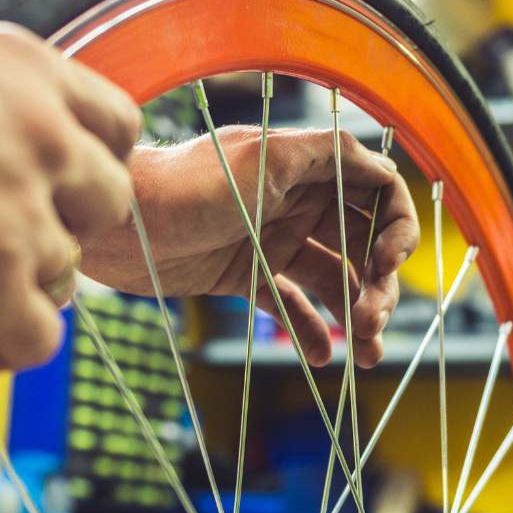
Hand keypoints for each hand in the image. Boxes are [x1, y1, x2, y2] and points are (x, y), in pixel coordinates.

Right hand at [0, 1, 139, 369]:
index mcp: (22, 67)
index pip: (114, 125)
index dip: (79, 166)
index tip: (40, 188)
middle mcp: (41, 137)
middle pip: (104, 206)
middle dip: (55, 227)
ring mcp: (21, 217)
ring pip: (68, 278)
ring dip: (15, 289)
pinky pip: (37, 340)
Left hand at [77, 127, 419, 367]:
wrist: (117, 224)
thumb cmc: (185, 185)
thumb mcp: (262, 159)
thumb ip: (325, 154)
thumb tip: (383, 160)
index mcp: (306, 167)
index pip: (377, 192)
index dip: (395, 227)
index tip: (386, 263)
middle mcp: (295, 202)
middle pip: (363, 243)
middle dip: (378, 283)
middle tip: (370, 320)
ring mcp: (270, 241)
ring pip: (334, 279)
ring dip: (356, 313)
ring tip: (363, 353)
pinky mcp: (243, 276)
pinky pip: (291, 306)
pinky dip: (312, 331)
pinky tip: (324, 357)